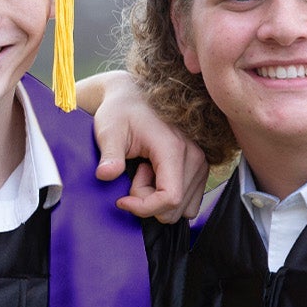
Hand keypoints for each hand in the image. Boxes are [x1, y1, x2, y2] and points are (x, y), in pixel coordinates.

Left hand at [81, 70, 207, 222]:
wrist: (133, 98)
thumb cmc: (120, 112)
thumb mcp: (108, 131)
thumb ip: (109, 155)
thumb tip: (106, 174)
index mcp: (173, 148)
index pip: (170, 198)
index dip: (144, 208)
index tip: (122, 200)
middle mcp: (195, 156)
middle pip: (175, 206)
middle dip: (148, 201)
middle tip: (134, 173)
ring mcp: (200, 163)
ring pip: (181, 207)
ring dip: (157, 198)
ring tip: (143, 171)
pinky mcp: (200, 168)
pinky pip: (187, 201)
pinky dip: (167, 196)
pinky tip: (154, 175)